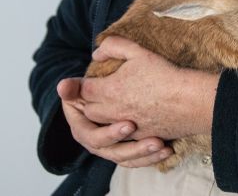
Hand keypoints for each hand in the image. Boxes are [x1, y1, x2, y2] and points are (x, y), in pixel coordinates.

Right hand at [57, 78, 172, 167]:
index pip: (92, 135)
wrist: (116, 91)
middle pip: (112, 151)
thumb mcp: (89, 84)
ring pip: (126, 158)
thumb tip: (61, 86)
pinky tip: (168, 150)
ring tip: (162, 145)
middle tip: (154, 139)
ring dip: (144, 153)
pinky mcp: (126, 151)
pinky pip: (138, 160)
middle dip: (133, 147)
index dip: (110, 133)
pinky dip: (152, 157)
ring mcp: (110, 148)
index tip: (131, 125)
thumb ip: (76, 86)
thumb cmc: (100, 86)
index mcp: (82, 126)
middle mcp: (94, 141)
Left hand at [80, 36, 218, 139]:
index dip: (82, 84)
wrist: (190, 101)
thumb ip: (113, 46)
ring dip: (104, 118)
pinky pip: (123, 138)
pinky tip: (132, 121)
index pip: (83, 89)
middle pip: (89, 110)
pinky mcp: (141, 137)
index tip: (88, 81)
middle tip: (99, 93)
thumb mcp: (138, 51)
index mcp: (108, 90)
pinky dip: (122, 131)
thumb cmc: (165, 75)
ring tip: (114, 108)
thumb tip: (97, 54)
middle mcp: (113, 111)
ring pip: (103, 127)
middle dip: (90, 102)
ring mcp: (127, 127)